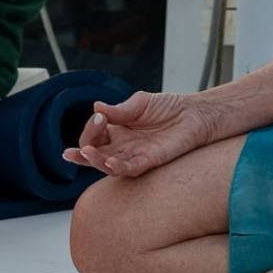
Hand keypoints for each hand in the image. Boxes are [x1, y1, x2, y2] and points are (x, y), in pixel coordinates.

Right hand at [62, 90, 217, 177]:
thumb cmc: (168, 107)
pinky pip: (128, 169)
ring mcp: (133, 155)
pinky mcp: (148, 162)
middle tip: (79, 146)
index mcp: (116, 130)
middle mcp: (122, 146)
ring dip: (95, 161)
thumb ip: (119, 109)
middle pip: (94, 153)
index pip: (94, 135)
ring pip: (107, 165)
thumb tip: (96, 107)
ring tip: (87, 153)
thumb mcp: (140, 103)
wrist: (193, 114)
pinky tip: (109, 162)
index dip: (91, 128)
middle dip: (83, 152)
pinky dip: (117, 167)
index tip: (99, 116)